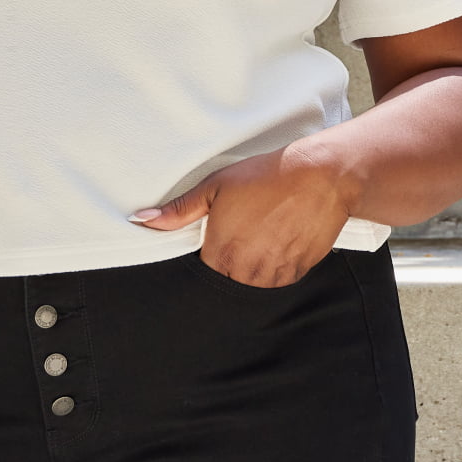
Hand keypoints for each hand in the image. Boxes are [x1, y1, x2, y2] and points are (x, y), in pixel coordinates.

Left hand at [127, 142, 350, 286]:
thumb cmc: (265, 177)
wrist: (319, 177)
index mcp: (221, 252)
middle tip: (244, 231)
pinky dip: (276, 266)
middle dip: (230, 261)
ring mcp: (274, 275)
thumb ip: (178, 211)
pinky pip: (279, 280)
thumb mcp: (215, 187)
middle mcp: (247, 271)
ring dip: (253, 266)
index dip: (209, 254)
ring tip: (262, 234)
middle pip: (227, 280)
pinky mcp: (298, 272)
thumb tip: (142, 220)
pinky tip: (279, 239)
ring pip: (254, 284)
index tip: (218, 238)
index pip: (204, 272)